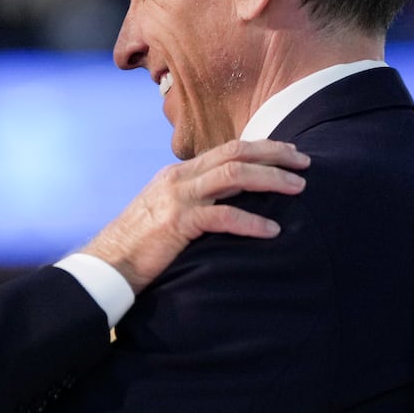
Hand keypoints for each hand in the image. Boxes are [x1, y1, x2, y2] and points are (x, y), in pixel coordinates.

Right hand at [82, 139, 308, 292]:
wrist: (108, 264)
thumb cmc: (141, 244)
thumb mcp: (169, 212)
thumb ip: (196, 202)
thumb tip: (230, 201)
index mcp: (179, 173)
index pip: (227, 149)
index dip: (262, 148)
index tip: (290, 152)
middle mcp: (179, 178)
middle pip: (235, 153)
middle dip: (274, 155)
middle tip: (305, 162)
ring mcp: (178, 198)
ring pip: (234, 176)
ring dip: (271, 179)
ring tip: (299, 188)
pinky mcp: (178, 223)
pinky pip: (224, 216)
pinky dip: (252, 222)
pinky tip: (272, 230)